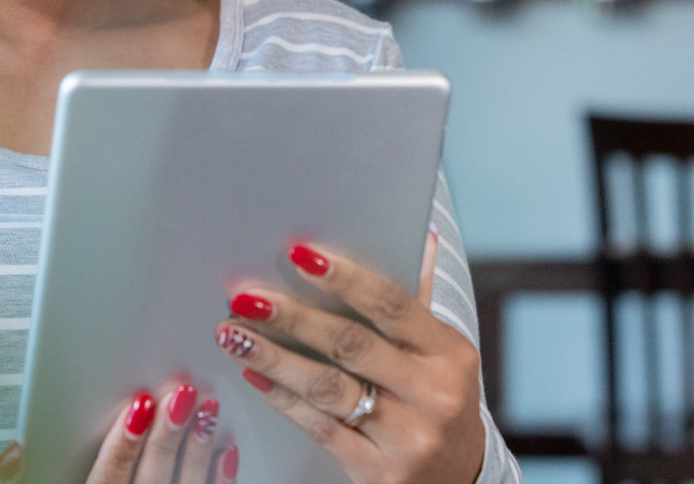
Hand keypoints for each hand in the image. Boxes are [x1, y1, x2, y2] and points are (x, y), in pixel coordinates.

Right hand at [0, 380, 238, 483]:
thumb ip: (19, 481)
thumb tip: (13, 452)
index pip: (108, 483)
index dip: (123, 446)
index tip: (138, 407)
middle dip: (167, 438)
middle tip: (180, 395)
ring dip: (199, 452)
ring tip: (207, 408)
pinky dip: (221, 479)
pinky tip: (227, 450)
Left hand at [211, 232, 486, 483]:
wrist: (459, 478)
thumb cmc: (439, 400)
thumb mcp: (442, 354)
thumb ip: (418, 300)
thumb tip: (420, 234)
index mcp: (449, 353)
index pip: (392, 305)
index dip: (345, 278)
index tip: (298, 254)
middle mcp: (433, 394)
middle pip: (351, 345)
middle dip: (294, 317)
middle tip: (247, 297)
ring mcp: (407, 437)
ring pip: (328, 388)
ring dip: (274, 358)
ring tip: (234, 335)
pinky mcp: (378, 471)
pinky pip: (320, 428)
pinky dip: (284, 399)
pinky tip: (255, 377)